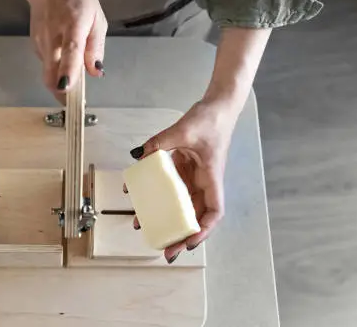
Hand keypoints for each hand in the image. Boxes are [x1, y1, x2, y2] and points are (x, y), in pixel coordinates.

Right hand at [29, 0, 106, 103]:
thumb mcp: (97, 18)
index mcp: (73, 24)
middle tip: (74, 104)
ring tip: (73, 84)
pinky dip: (56, 71)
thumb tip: (96, 72)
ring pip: (48, 72)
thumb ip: (96, 47)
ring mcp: (41, 41)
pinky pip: (47, 65)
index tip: (67, 88)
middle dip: (61, 91)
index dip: (68, 71)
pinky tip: (64, 63)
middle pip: (51, 70)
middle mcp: (53, 35)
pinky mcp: (35, 45)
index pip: (70, 50)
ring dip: (59, 83)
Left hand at [127, 98, 238, 263]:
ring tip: (146, 228)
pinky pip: (171, 186)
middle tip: (165, 250)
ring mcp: (194, 175)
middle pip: (195, 215)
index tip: (189, 242)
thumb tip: (139, 155)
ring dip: (167, 218)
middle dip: (181, 234)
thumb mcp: (185, 129)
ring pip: (181, 204)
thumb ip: (161, 142)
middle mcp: (204, 180)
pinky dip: (158, 194)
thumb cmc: (211, 119)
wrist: (217, 105)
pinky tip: (140, 197)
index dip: (203, 230)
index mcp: (211, 177)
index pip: (213, 212)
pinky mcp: (184, 167)